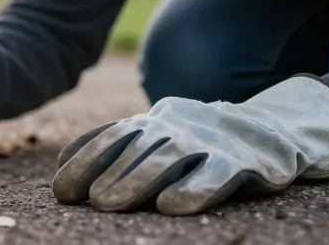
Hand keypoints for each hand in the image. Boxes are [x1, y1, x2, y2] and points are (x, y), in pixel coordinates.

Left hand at [51, 75, 328, 214]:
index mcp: (153, 120)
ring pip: (169, 157)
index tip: (61, 190)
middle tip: (87, 201)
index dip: (83, 162)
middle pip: (136, 148)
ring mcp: (210, 140)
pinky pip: (217, 173)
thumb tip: (62, 160)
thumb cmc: (196, 141)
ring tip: (107, 204)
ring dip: (135, 181)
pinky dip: (194, 189)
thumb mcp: (154, 134)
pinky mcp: (245, 160)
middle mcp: (177, 125)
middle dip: (107, 174)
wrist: (267, 130)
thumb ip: (113, 144)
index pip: (111, 137)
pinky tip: (171, 207)